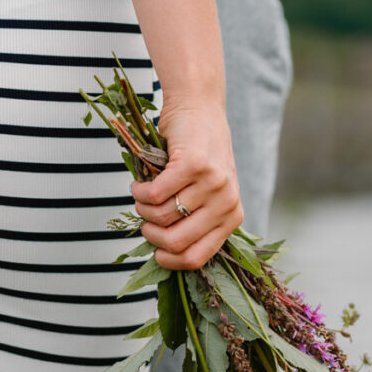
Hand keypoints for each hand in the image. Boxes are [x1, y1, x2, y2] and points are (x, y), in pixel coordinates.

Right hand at [132, 98, 243, 270]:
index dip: (169, 261)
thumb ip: (195, 223)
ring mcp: (212, 183)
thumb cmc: (198, 157)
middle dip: (151, 234)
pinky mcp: (193, 165)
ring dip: (142, 208)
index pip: (196, 258)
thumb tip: (166, 255)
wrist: (198, 110)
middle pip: (175, 242)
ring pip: (161, 216)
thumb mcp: (207, 195)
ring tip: (143, 195)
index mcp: (232, 217)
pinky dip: (139, 192)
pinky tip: (139, 183)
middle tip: (144, 219)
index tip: (155, 253)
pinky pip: (154, 195)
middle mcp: (227, 202)